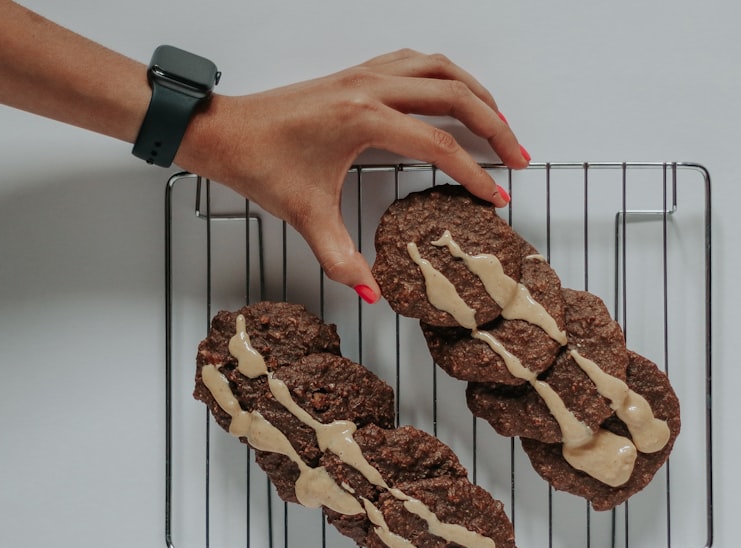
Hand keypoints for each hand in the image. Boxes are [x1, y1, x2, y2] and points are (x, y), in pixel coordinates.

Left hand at [175, 49, 529, 301]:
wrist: (223, 132)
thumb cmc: (259, 163)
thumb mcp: (305, 216)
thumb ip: (342, 259)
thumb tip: (371, 293)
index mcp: (363, 119)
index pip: (439, 145)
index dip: (473, 173)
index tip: (494, 196)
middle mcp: (370, 87)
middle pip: (455, 95)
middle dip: (494, 125)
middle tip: (517, 156)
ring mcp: (364, 73)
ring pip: (440, 68)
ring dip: (476, 91)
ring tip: (500, 121)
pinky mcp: (356, 73)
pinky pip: (416, 61)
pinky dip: (445, 74)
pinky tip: (454, 93)